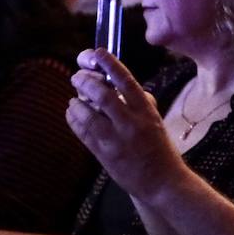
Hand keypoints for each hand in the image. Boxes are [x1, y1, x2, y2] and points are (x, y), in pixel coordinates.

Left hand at [67, 49, 181, 200]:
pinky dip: (73, 119)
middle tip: (77, 77)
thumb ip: (140, 102)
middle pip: (103, 95)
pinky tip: (72, 113)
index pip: (126, 81)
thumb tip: (119, 84)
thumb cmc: (160, 149)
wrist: (162, 182)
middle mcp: (131, 123)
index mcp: (146, 112)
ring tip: (74, 99)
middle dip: (86, 82)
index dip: (110, 64)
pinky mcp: (104, 154)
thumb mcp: (155, 120)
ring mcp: (116, 140)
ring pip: (88, 114)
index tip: (98, 52)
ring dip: (76, 102)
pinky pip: (82, 132)